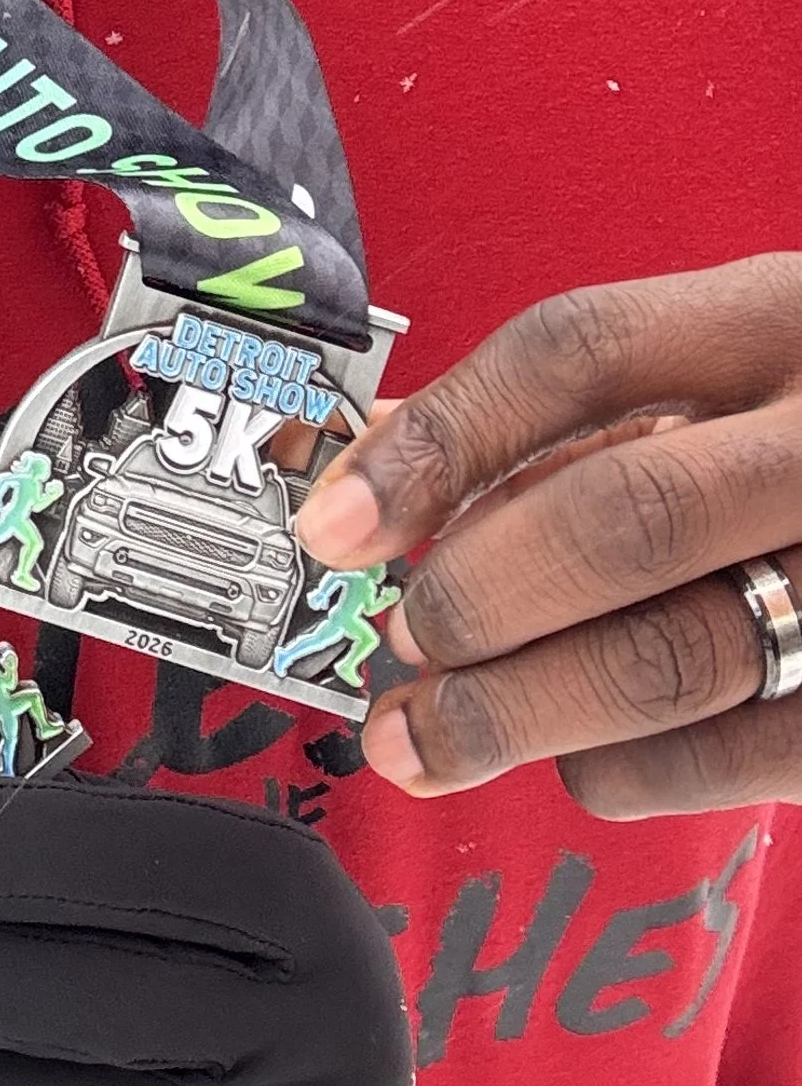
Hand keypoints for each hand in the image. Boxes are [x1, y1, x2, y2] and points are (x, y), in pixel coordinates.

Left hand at [291, 255, 801, 816]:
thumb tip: (363, 467)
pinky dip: (630, 770)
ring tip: (425, 738)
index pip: (580, 353)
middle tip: (394, 649)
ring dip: (518, 711)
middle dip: (474, 600)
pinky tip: (578, 760)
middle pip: (623, 518)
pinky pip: (743, 755)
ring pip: (677, 657)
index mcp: (785, 315)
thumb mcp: (729, 368)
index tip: (328, 522)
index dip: (438, 441)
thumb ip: (564, 413)